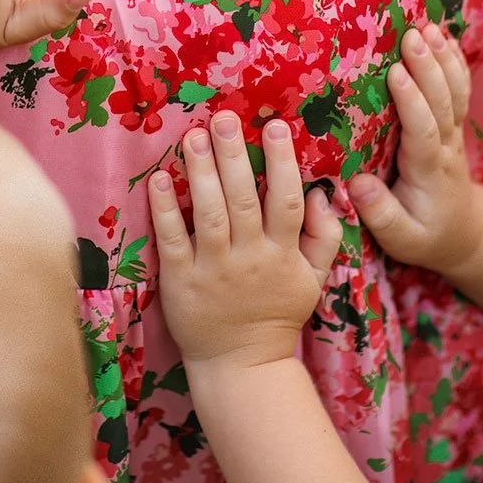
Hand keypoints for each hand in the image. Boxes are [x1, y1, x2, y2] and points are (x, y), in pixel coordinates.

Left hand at [147, 112, 341, 369]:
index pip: (284, 201)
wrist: (242, 364)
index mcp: (282, 254)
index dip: (282, 162)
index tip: (275, 126)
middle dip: (233, 156)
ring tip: (192, 137)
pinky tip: (158, 178)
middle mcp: (249, 258)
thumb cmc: (278, 313)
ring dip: (200, 173)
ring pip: (208, 214)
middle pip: (242, 200)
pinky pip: (172, 240)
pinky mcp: (180, 280)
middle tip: (223, 118)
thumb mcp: (314, 279)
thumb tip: (322, 191)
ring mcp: (213, 270)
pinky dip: (164, 209)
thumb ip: (324, 235)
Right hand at [346, 23, 482, 276]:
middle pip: (443, 101)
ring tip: (427, 27)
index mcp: (429, 170)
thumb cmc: (425, 235)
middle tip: (411, 35)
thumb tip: (359, 184)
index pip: (424, 130)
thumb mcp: (402, 239)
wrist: (464, 233)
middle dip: (428, 67)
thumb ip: (382, 214)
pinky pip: (459, 89)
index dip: (412, 101)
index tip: (395, 72)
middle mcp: (446, 145)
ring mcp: (454, 132)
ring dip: (443, 57)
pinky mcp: (453, 124)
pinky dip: (455, 61)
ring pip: (455, 90)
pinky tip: (444, 36)